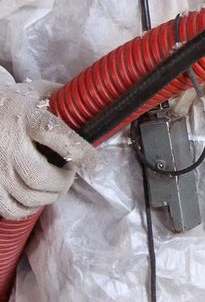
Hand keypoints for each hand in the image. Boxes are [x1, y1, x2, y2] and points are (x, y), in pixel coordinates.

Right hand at [0, 84, 96, 219]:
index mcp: (27, 117)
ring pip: (27, 196)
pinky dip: (27, 209)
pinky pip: (10, 208)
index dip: (80, 152)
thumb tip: (98, 109)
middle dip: (62, 182)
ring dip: (48, 196)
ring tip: (54, 186)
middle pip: (40, 176)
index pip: (57, 135)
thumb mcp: (38, 92)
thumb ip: (65, 101)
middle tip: (69, 175)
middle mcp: (8, 142)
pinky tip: (34, 197)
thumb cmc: (14, 103)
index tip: (93, 162)